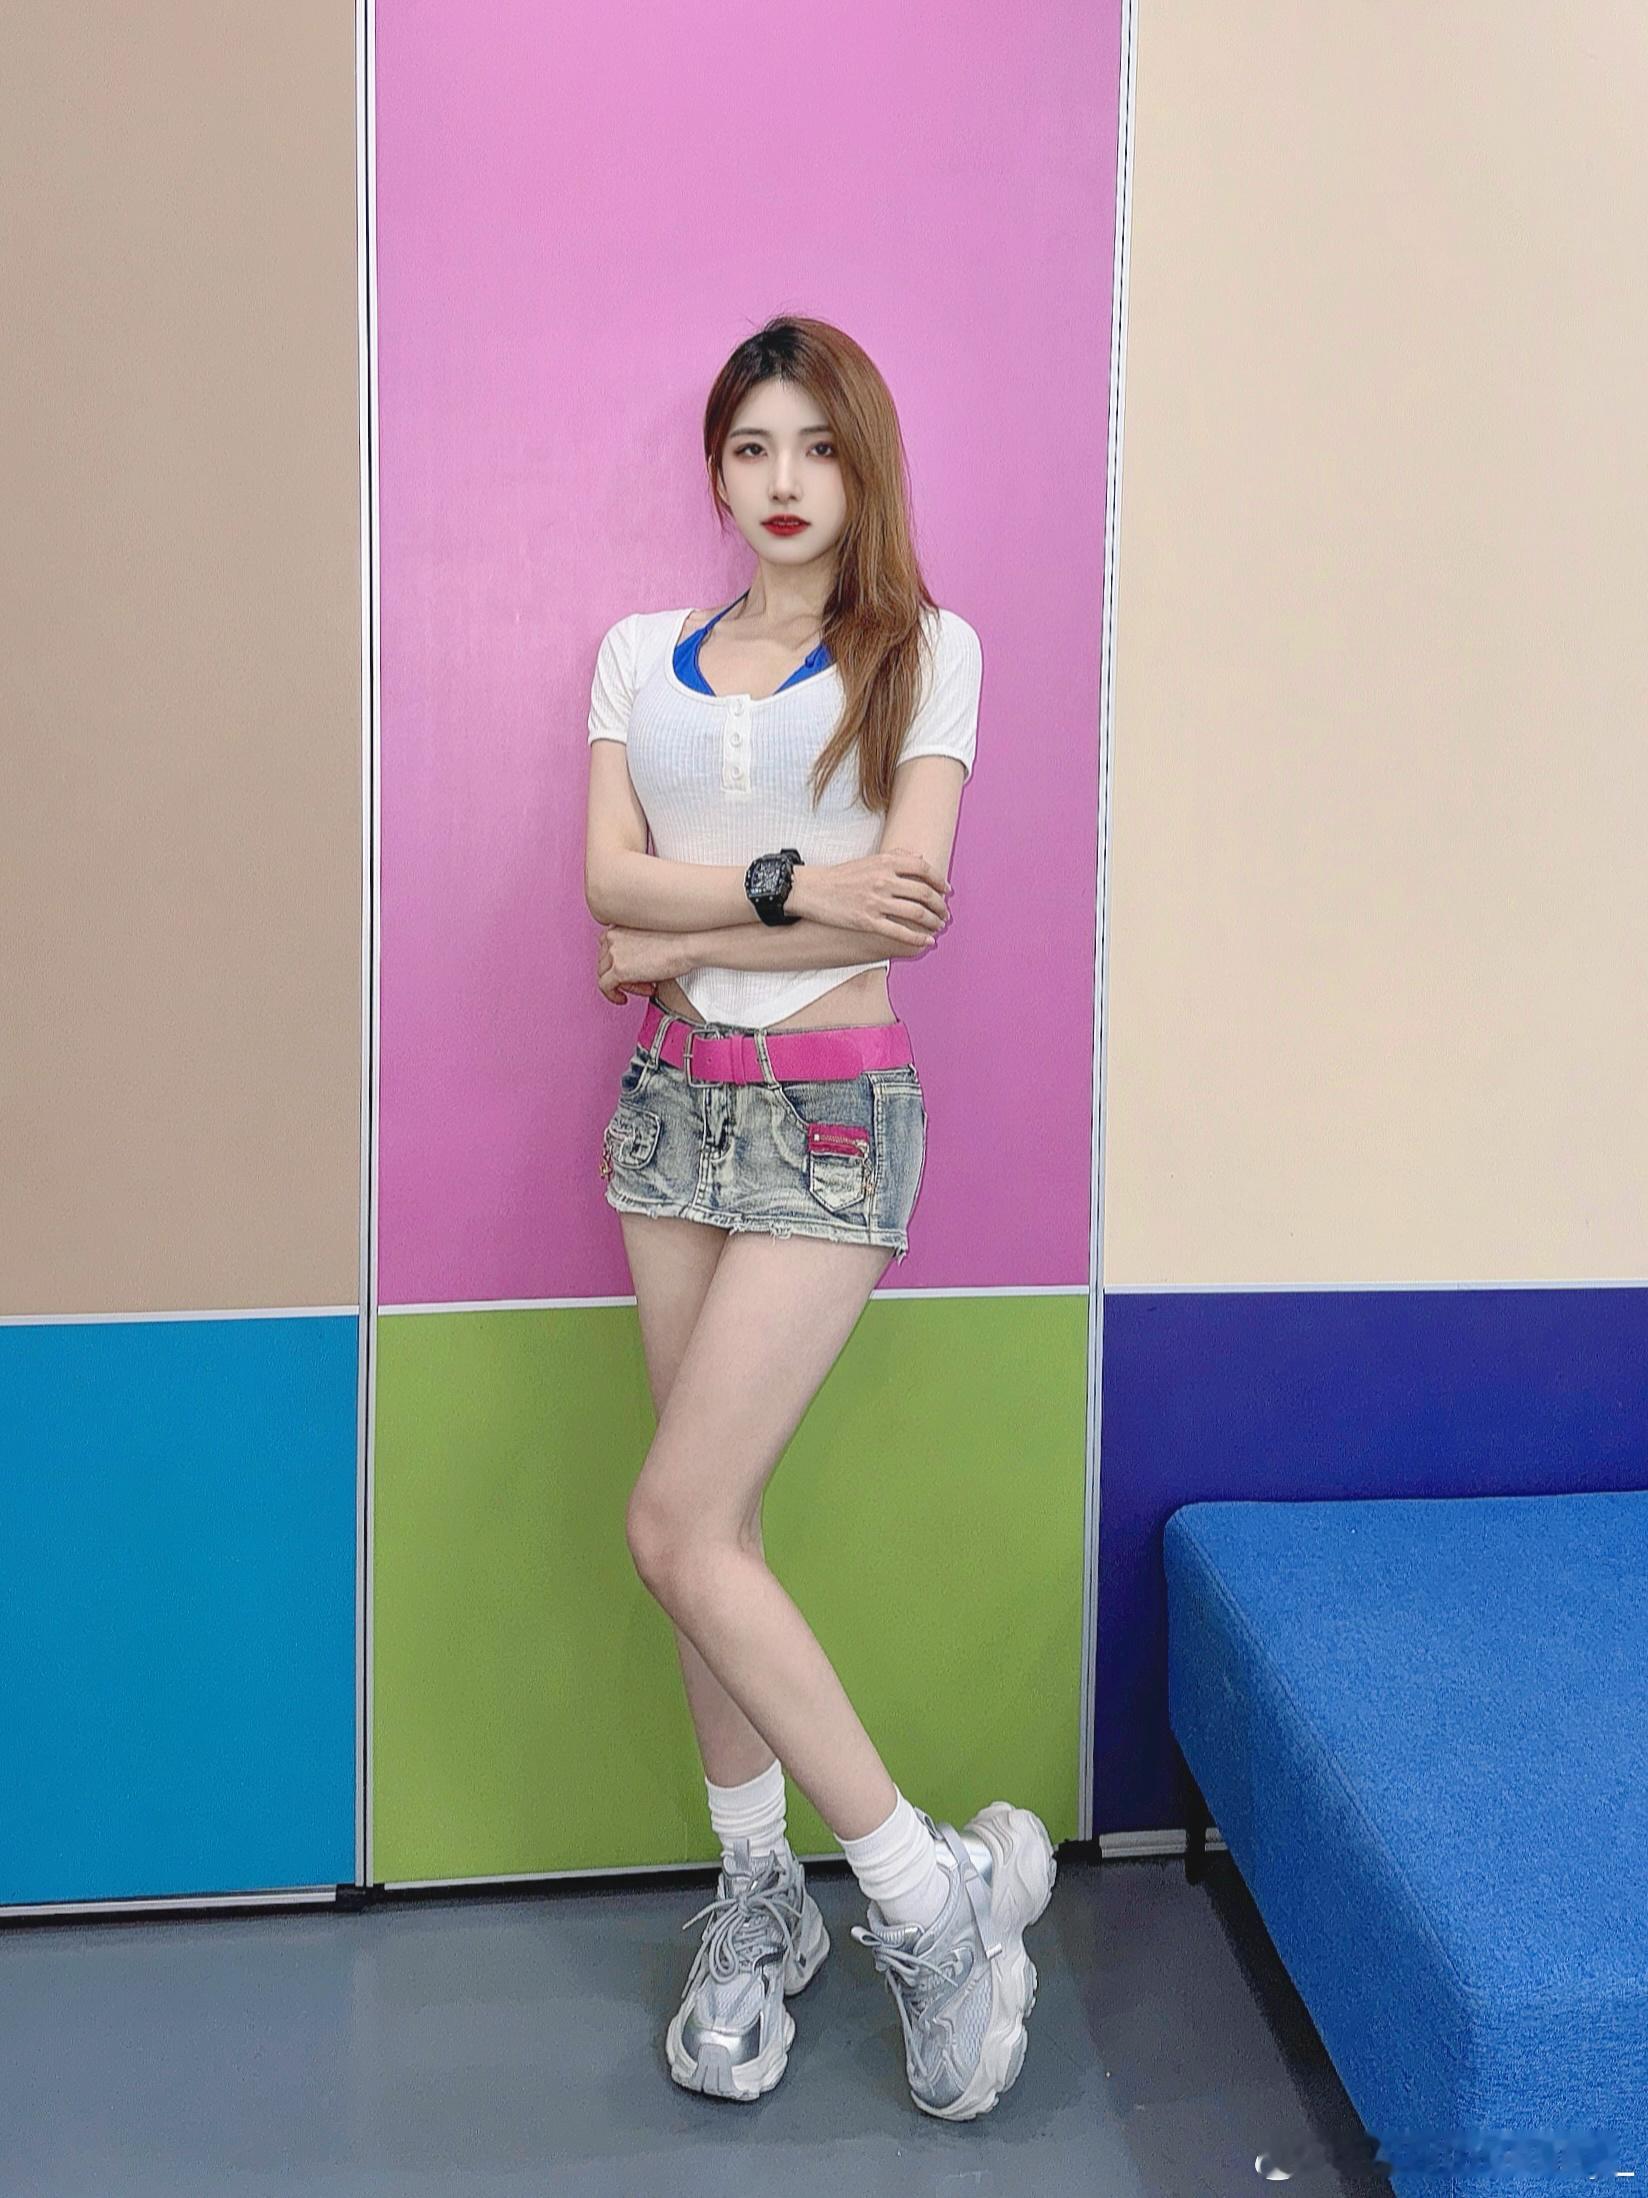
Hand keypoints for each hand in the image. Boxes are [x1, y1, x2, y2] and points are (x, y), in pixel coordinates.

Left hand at [597, 924, 690, 1004]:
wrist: (687, 944)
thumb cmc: (679, 938)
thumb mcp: (650, 935)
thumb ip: (636, 945)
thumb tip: (634, 965)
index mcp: (620, 924)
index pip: (608, 945)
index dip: (620, 960)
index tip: (634, 968)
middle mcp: (613, 936)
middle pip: (605, 961)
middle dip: (623, 974)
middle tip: (643, 981)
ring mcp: (614, 952)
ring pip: (605, 974)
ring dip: (624, 984)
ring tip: (643, 988)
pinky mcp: (619, 970)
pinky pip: (605, 987)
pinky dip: (612, 996)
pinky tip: (623, 999)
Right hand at [787, 846, 950, 953]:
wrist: (813, 890)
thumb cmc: (841, 876)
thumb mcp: (869, 859)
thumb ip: (896, 857)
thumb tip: (920, 858)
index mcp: (886, 862)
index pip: (923, 868)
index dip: (939, 880)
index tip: (946, 891)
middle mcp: (884, 880)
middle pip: (924, 893)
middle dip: (940, 906)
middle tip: (945, 914)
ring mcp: (877, 901)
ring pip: (916, 913)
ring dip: (933, 922)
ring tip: (938, 927)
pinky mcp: (868, 921)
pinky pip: (900, 932)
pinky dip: (917, 938)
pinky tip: (926, 942)